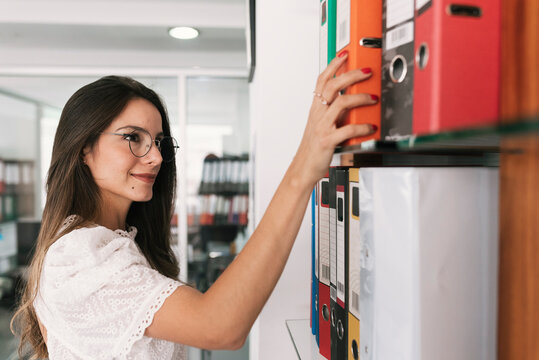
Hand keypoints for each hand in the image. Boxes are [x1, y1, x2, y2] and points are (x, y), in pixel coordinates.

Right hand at [292, 52, 377, 186]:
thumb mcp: (321, 124)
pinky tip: (370, 127)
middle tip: (367, 71)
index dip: (333, 65)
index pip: (322, 80)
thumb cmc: (313, 147)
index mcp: (316, 108)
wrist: (303, 167)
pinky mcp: (328, 140)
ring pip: (341, 102)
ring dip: (360, 97)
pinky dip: (362, 127)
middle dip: (352, 74)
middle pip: (333, 85)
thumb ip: (333, 111)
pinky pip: (347, 129)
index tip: (345, 54)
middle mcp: (318, 114)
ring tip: (373, 97)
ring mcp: (322, 126)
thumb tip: (352, 99)